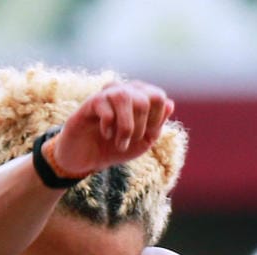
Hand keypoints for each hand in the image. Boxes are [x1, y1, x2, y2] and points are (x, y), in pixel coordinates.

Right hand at [47, 81, 173, 178]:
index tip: (147, 136)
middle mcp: (123, 91)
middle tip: (130, 142)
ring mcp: (105, 95)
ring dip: (126, 127)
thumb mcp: (142, 142)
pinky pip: (105, 107)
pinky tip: (105, 134)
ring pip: (124, 97)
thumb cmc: (114, 148)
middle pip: (143, 98)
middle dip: (141, 126)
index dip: (157, 119)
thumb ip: (157, 125)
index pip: (157, 97)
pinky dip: (109, 125)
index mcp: (138, 97)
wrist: (86, 160)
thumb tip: (170, 104)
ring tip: (120, 142)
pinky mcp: (89, 104)